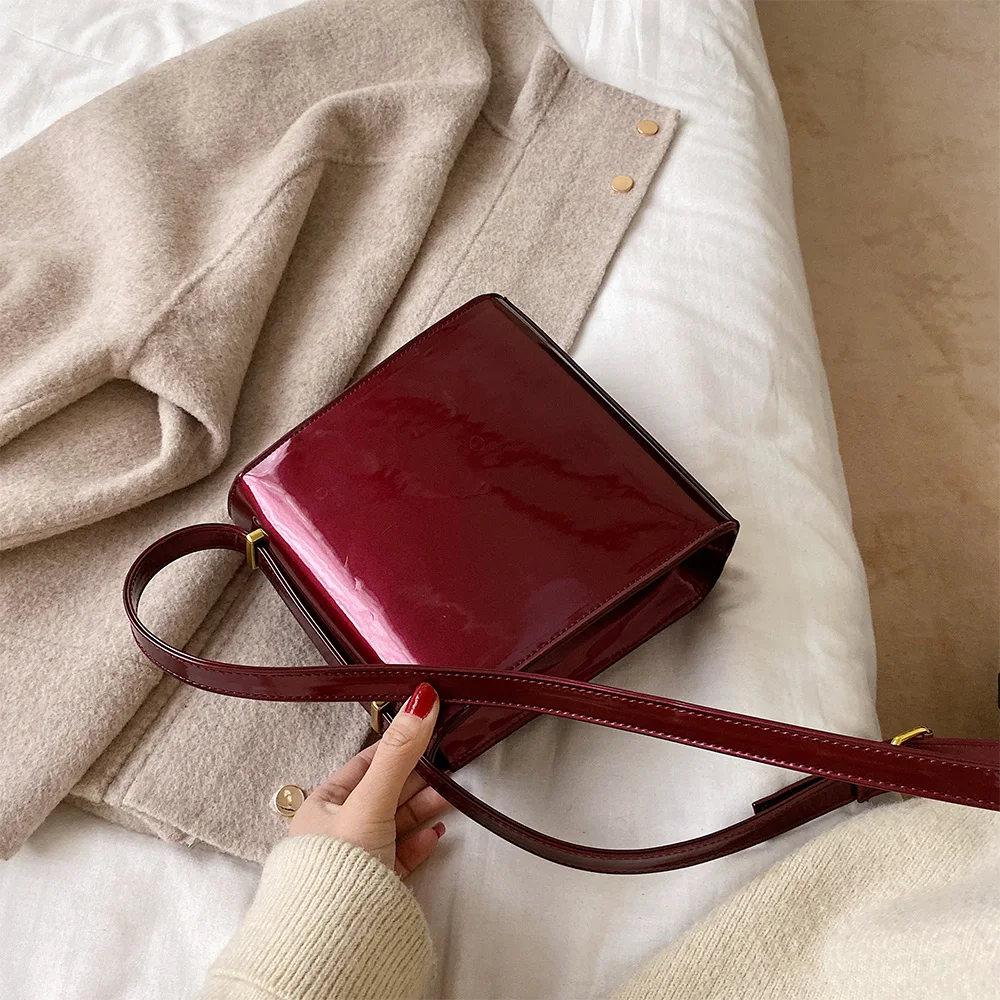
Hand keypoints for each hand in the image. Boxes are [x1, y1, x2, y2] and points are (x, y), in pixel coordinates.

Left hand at [288, 683, 447, 876]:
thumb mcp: (371, 800)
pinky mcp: (374, 885)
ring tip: (448, 796)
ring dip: (423, 807)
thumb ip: (400, 752)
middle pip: (384, 792)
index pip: (364, 764)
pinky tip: (436, 834)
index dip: (395, 747)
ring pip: (395, 822)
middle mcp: (336, 831)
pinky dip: (420, 841)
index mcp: (323, 805)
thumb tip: (421, 700)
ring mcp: (357, 859)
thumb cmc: (336, 870)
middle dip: (417, 778)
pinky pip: (401, 855)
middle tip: (446, 763)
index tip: (423, 731)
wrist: (336, 940)